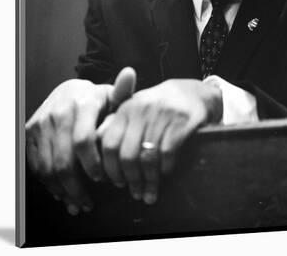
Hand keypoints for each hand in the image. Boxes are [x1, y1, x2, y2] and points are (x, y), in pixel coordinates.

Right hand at [26, 67, 135, 214]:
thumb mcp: (111, 96)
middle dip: (76, 187)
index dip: (92, 164)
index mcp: (82, 103)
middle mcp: (58, 112)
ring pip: (47, 167)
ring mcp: (41, 122)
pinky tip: (61, 192)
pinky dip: (47, 183)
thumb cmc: (96, 100)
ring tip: (76, 202)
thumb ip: (123, 93)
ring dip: (61, 190)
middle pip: (63, 160)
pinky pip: (36, 165)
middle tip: (88, 202)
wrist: (67, 91)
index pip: (83, 140)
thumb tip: (130, 73)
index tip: (102, 179)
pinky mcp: (29, 132)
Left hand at [97, 78, 221, 204]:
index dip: (110, 168)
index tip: (116, 182)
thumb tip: (96, 152)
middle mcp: (141, 110)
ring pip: (148, 158)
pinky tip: (165, 175)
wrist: (190, 92)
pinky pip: (167, 154)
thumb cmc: (156, 106)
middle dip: (131, 180)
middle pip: (127, 155)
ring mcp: (162, 116)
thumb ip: (114, 126)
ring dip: (149, 181)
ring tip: (149, 193)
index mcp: (126, 109)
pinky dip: (165, 169)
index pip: (109, 144)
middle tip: (135, 193)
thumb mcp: (133, 109)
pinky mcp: (181, 122)